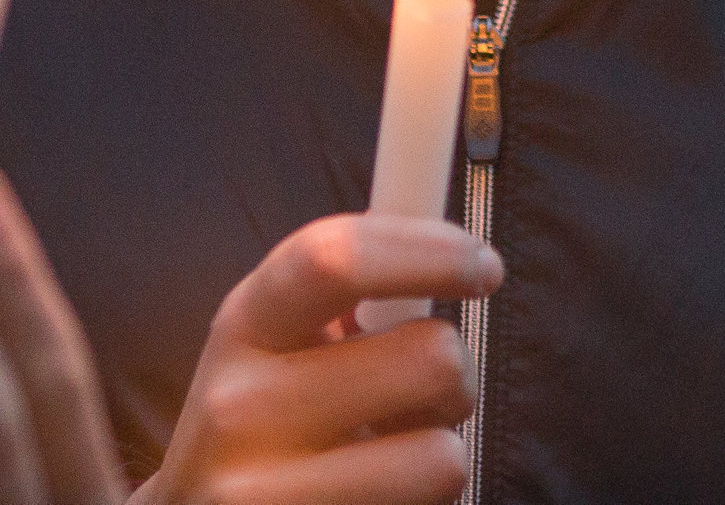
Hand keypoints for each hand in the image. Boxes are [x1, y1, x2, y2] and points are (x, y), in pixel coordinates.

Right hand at [129, 215, 503, 504]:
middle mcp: (240, 408)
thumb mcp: (276, 338)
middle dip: (457, 375)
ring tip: (390, 458)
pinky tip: (371, 501)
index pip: (335, 258)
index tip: (484, 266)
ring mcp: (262, 495)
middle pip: (432, 358)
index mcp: (244, 324)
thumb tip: (455, 245)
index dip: (430, 249)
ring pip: (444, 458)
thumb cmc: (263, 417)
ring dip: (440, 456)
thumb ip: (348, 286)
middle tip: (421, 397)